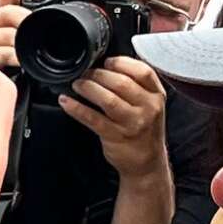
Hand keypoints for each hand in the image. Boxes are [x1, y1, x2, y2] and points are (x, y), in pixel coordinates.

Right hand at [0, 0, 44, 69]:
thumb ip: (39, 15)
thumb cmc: (19, 49)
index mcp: (3, 9)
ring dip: (22, 40)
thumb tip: (67, 0)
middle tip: (41, 27)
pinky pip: (3, 52)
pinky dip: (16, 56)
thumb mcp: (27, 28)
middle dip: (26, 19)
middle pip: (7, 12)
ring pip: (7, 33)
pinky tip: (23, 59)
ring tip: (33, 45)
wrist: (0, 75)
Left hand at [57, 56, 167, 179]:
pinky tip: (66, 101)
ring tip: (76, 84)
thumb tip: (107, 65)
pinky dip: (76, 108)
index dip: (121, 63)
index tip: (106, 61)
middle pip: (122, 83)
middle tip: (85, 73)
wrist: (147, 162)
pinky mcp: (116, 136)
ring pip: (108, 100)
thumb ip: (135, 85)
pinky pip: (93, 119)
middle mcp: (148, 108)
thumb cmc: (144, 128)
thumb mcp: (149, 104)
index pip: (143, 72)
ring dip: (88, 88)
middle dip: (98, 74)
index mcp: (156, 95)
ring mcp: (132, 123)